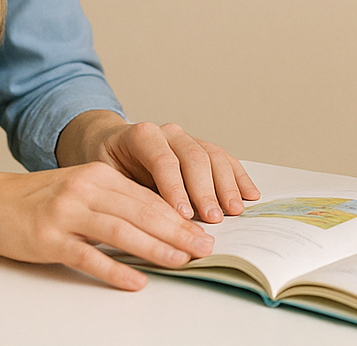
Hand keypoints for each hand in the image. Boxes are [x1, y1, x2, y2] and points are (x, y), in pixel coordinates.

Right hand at [0, 162, 215, 290]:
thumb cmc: (37, 199)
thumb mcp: (80, 188)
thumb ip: (114, 201)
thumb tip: (158, 225)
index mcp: (98, 175)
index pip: (148, 197)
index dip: (178, 216)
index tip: (202, 232)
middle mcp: (85, 189)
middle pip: (141, 212)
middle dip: (178, 232)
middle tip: (204, 248)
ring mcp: (66, 213)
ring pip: (121, 231)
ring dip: (156, 248)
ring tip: (181, 262)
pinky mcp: (49, 238)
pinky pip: (88, 256)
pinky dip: (115, 270)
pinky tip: (136, 281)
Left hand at [63, 112, 259, 223]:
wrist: (108, 147)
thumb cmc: (106, 166)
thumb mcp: (106, 179)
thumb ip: (129, 194)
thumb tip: (151, 224)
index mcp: (141, 135)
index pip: (164, 160)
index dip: (175, 189)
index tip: (183, 215)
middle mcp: (168, 132)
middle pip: (194, 157)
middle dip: (205, 191)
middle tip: (212, 218)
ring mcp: (187, 139)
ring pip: (214, 156)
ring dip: (227, 185)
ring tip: (234, 210)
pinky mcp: (200, 149)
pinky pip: (224, 159)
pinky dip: (239, 177)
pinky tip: (249, 194)